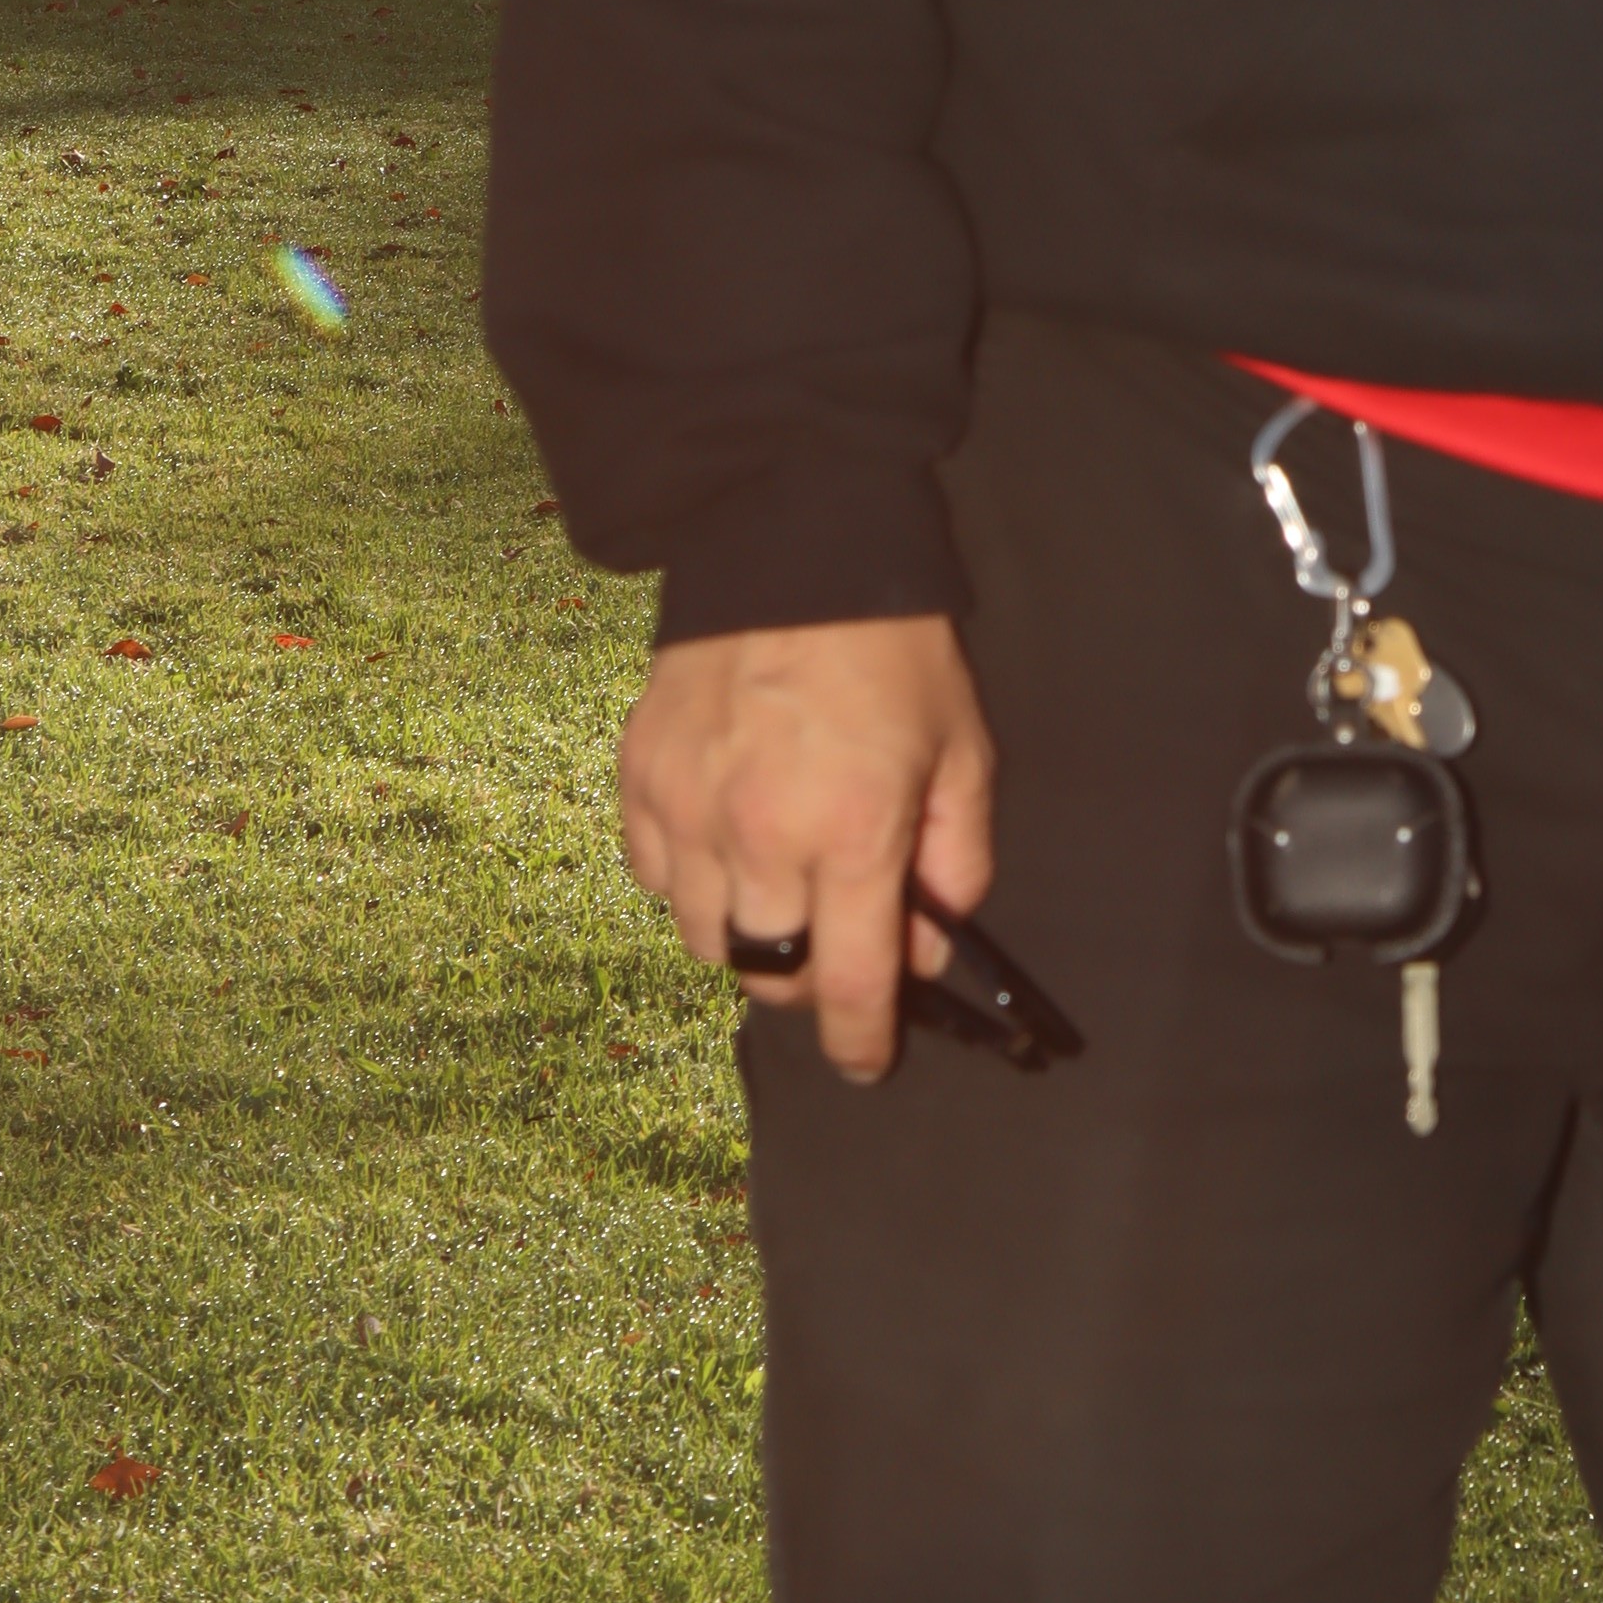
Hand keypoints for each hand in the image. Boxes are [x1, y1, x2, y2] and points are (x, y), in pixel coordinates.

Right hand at [618, 613, 995, 1082]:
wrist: (791, 541)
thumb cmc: (891, 646)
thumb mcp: (963, 748)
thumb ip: (956, 858)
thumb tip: (929, 944)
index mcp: (852, 832)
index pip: (850, 984)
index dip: (863, 1040)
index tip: (870, 1061)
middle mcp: (760, 836)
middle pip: (768, 976)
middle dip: (807, 984)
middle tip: (834, 951)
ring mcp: (687, 809)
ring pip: (703, 939)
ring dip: (747, 936)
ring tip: (780, 889)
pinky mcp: (638, 778)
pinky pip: (652, 877)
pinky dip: (687, 883)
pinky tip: (724, 844)